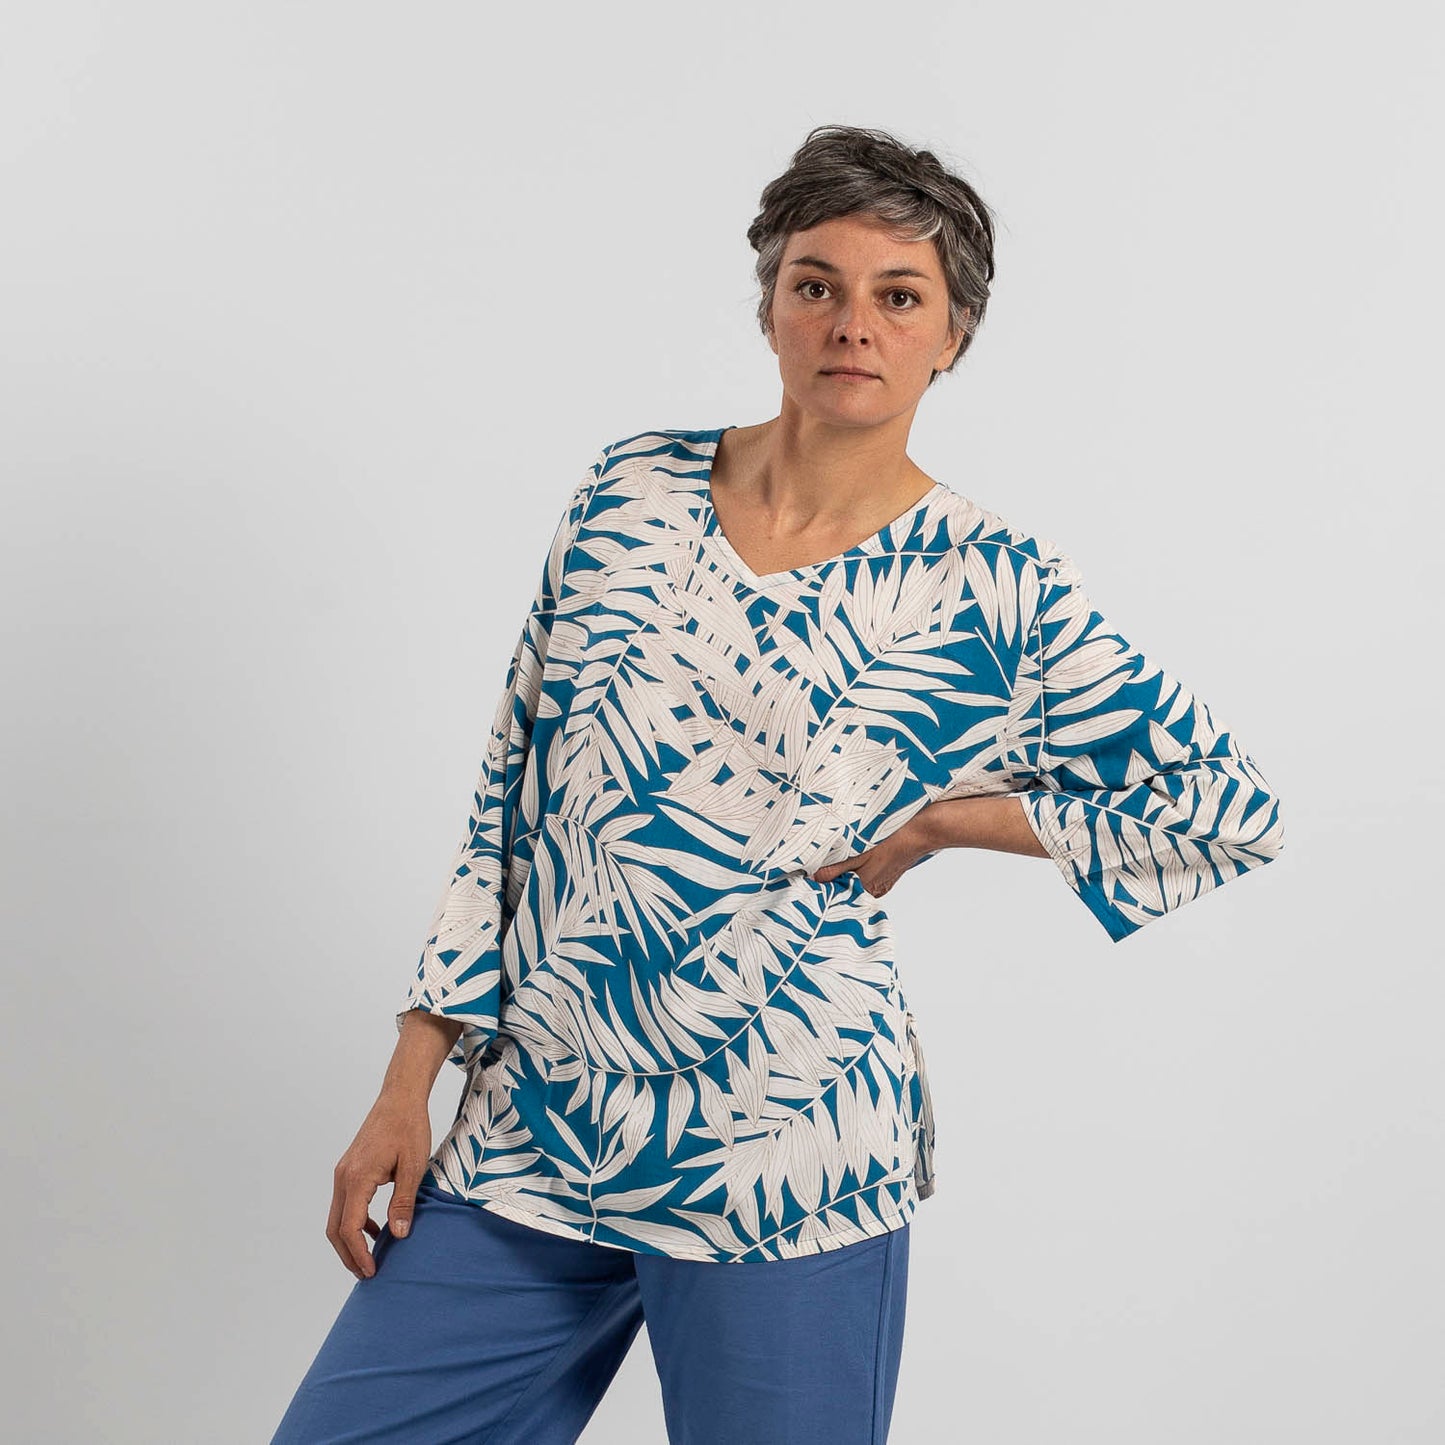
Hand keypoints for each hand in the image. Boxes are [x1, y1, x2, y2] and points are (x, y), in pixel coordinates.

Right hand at [327, 1092, 434, 1279]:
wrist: (399, 1098)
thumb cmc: (409, 1127)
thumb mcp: (413, 1167)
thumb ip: (403, 1203)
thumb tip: (398, 1236)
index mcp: (357, 1178)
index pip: (349, 1228)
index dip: (358, 1254)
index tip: (372, 1271)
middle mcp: (343, 1177)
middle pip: (335, 1228)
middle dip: (348, 1255)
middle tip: (367, 1275)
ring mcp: (343, 1172)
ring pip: (337, 1217)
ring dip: (349, 1240)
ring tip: (369, 1258)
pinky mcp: (349, 1169)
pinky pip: (345, 1203)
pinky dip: (354, 1222)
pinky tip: (375, 1228)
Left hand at [811, 813, 935, 898]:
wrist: (921, 831)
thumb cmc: (892, 839)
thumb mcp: (857, 850)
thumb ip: (835, 867)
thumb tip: (814, 878)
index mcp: (864, 888)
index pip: (836, 891)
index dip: (822, 882)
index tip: (809, 873)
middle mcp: (873, 891)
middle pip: (845, 887)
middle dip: (833, 876)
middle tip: (820, 863)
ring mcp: (881, 884)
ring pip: (855, 880)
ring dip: (846, 870)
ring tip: (838, 856)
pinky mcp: (886, 875)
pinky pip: (866, 876)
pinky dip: (858, 868)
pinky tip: (856, 855)